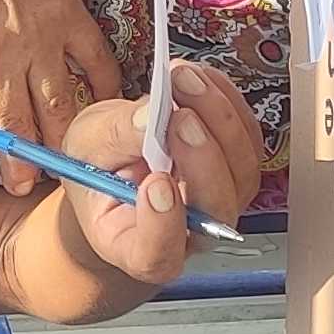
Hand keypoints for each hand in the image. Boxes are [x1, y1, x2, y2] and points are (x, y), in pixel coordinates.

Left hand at [0, 0, 118, 191]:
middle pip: (10, 129)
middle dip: (17, 166)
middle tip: (22, 186)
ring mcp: (37, 39)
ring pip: (54, 109)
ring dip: (57, 145)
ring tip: (59, 167)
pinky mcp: (69, 16)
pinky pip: (94, 63)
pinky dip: (103, 91)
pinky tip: (103, 111)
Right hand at [53, 63, 267, 284]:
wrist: (117, 164)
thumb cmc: (99, 169)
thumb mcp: (85, 149)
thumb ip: (113, 139)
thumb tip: (150, 117)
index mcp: (136, 247)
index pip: (157, 254)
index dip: (161, 224)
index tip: (154, 184)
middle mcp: (188, 233)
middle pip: (213, 209)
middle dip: (202, 159)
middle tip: (177, 117)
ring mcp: (219, 201)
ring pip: (241, 171)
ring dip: (218, 119)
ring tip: (182, 81)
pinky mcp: (237, 167)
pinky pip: (248, 137)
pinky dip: (225, 101)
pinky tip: (196, 79)